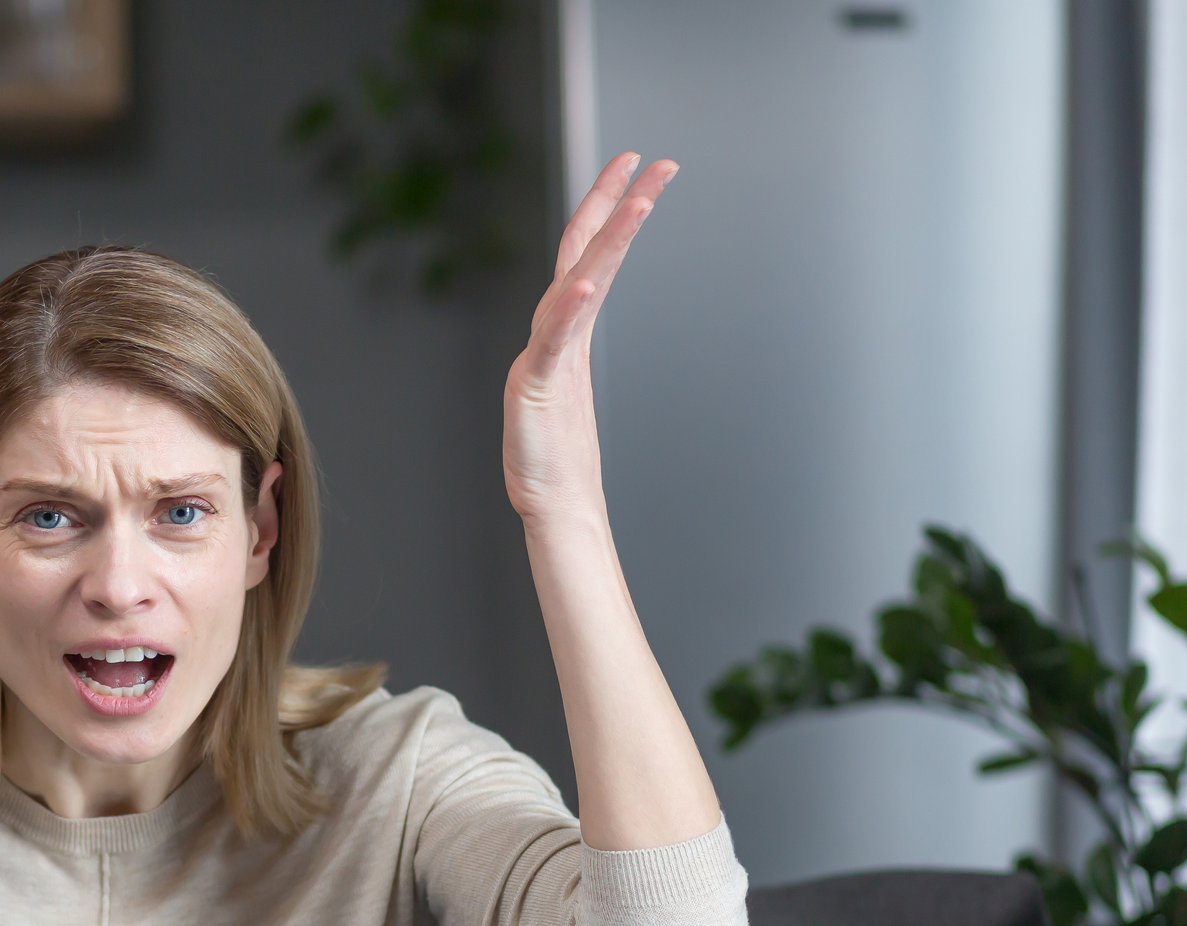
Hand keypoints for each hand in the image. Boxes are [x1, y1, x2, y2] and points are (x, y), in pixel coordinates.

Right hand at [502, 152, 676, 527]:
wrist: (554, 502)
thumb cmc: (560, 455)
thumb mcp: (570, 388)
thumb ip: (571, 346)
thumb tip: (579, 313)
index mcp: (572, 329)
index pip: (594, 253)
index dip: (615, 206)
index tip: (645, 168)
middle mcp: (558, 332)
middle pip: (585, 252)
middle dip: (616, 202)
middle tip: (649, 161)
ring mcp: (547, 355)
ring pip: (577, 284)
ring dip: (607, 242)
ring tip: (636, 205)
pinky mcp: (536, 385)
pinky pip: (554, 341)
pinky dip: (566, 310)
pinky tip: (581, 284)